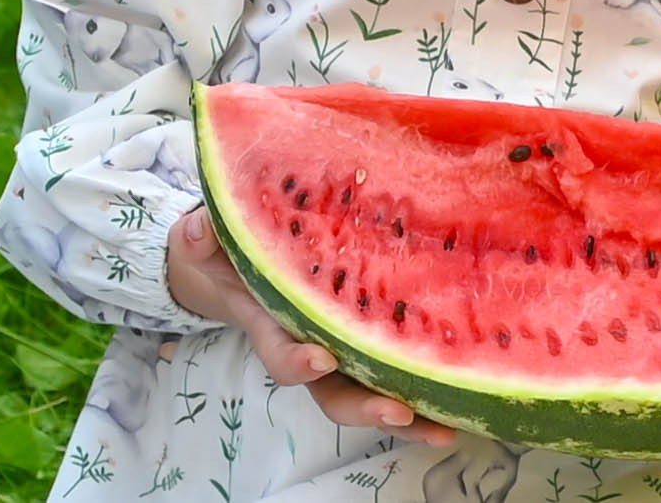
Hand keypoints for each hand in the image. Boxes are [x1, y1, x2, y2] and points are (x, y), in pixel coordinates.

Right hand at [165, 205, 456, 445]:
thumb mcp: (209, 237)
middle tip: (400, 412)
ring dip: (407, 416)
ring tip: (444, 428)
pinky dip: (427, 389)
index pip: (282, 355)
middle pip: (335, 395)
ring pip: (371, 394)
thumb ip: (203, 234)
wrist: (249, 256)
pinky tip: (462, 393)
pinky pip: (396, 372)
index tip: (321, 358)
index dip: (298, 363)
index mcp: (272, 325)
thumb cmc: (232, 248)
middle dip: (365, 409)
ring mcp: (342, 351)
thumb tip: (198, 232)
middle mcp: (310, 349)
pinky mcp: (370, 341)